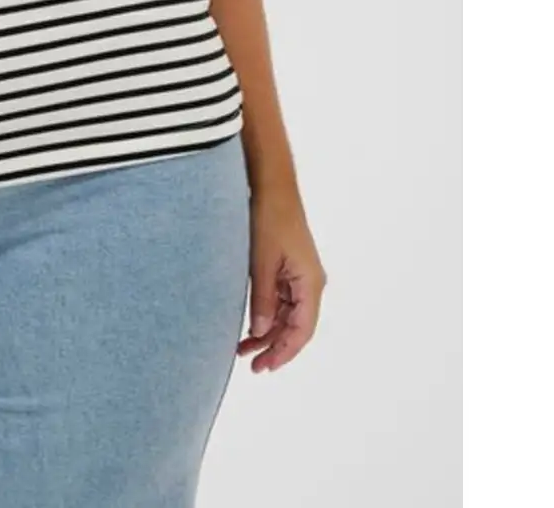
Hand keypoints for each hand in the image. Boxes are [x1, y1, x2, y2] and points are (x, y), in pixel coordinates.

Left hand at [238, 188, 326, 372]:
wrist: (272, 186)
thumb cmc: (269, 218)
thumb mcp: (262, 262)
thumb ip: (263, 299)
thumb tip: (260, 332)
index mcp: (311, 283)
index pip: (302, 330)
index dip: (284, 352)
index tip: (266, 367)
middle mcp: (310, 282)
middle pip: (296, 326)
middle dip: (274, 347)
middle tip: (251, 365)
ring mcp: (300, 276)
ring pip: (287, 315)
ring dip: (267, 332)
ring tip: (242, 350)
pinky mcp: (288, 268)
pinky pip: (281, 300)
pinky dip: (267, 314)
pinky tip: (250, 327)